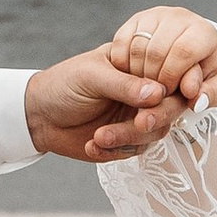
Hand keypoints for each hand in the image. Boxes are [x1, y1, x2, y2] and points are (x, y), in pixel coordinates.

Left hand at [25, 34, 216, 165]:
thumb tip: (158, 92)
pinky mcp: (127, 141)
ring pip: (154, 132)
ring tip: (99, 137)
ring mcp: (136, 117)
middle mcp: (144, 92)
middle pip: (169, 107)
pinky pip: (134, 150)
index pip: (170, 74)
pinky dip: (114, 151)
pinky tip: (93, 144)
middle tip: (139, 123)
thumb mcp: (92, 76)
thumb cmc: (63, 84)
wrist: (38, 115)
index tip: (164, 96)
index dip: (177, 86)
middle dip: (156, 117)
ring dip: (128, 138)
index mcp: (138, 66)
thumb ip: (125, 85)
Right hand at [105, 8, 216, 113]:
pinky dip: (124, 65)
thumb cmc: (202, 73)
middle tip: (156, 93)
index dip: (172, 76)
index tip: (168, 91)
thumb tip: (194, 97)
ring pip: (137, 48)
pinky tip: (134, 76)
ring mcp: (155, 15)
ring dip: (137, 75)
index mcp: (203, 31)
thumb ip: (208, 96)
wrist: (188, 55)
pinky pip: (121, 43)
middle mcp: (179, 17)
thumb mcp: (214, 89)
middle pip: (157, 51)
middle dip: (153, 79)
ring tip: (147, 86)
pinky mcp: (135, 20)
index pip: (183, 51)